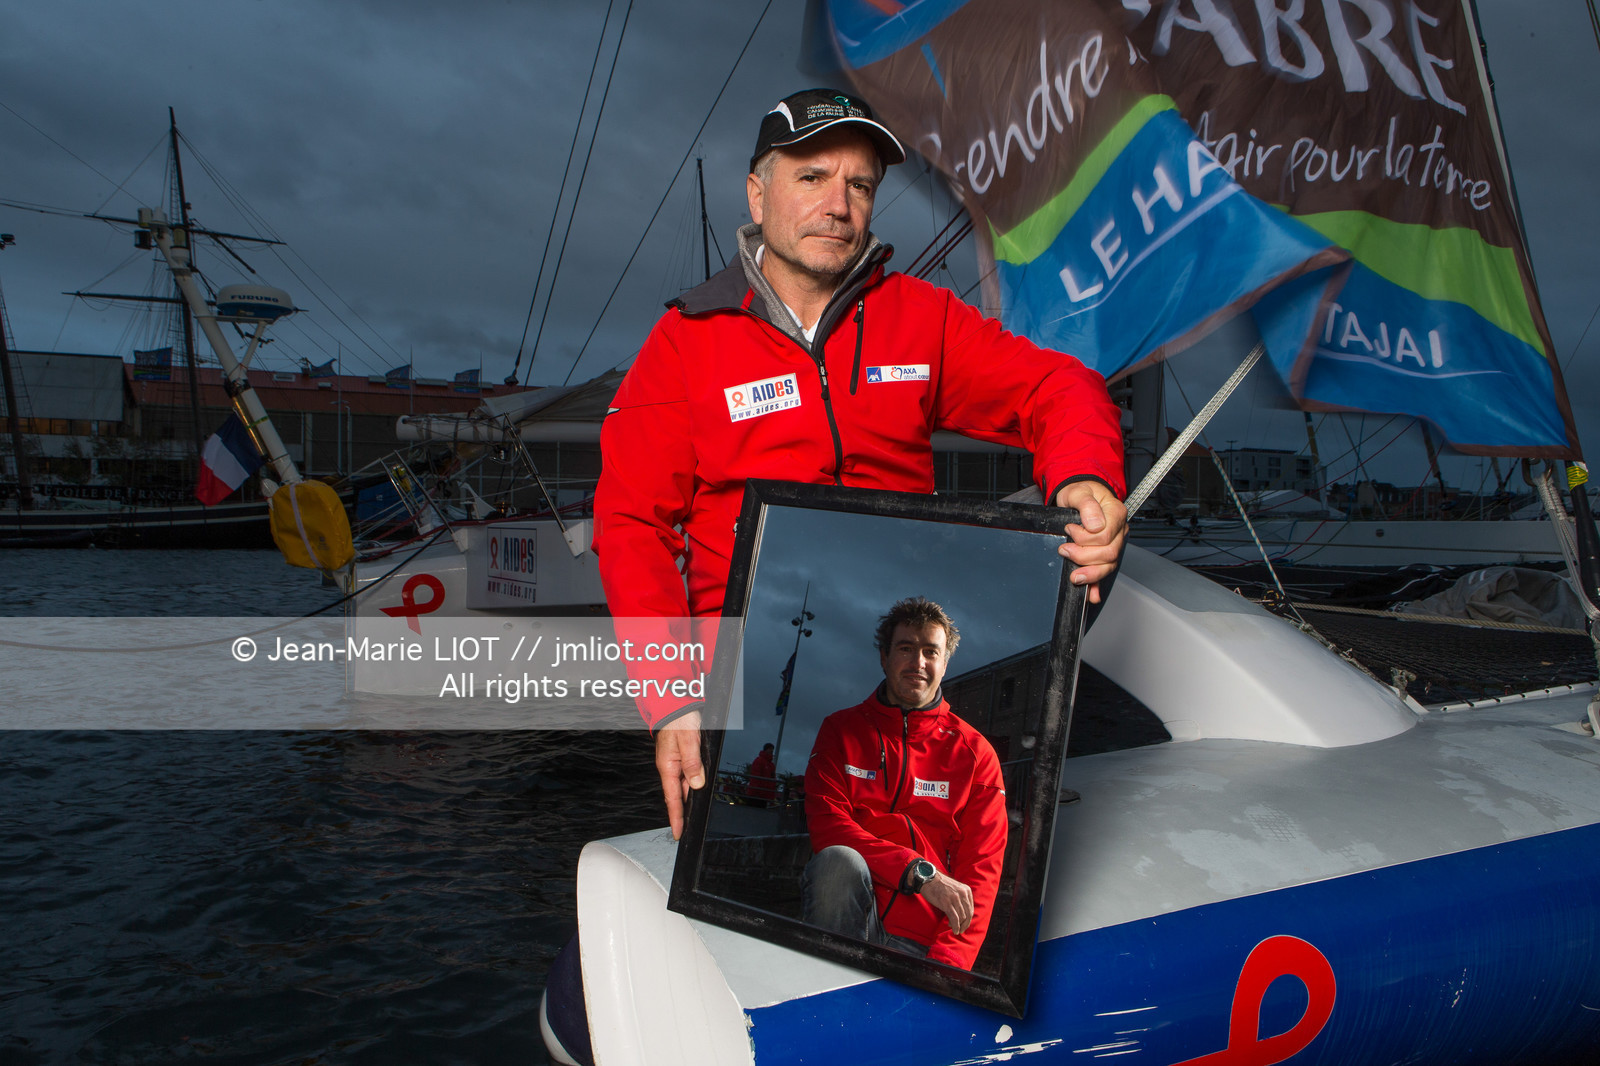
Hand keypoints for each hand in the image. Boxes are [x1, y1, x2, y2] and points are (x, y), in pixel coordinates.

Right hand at [655, 709, 704, 839]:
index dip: (676, 817)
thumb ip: (692, 763)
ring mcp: (674, 762)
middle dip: (681, 813)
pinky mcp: (679, 756)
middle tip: (685, 830)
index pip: (672, 798)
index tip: (677, 833)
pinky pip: (686, 775)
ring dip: (688, 798)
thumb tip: (696, 785)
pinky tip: (697, 788)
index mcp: (668, 766)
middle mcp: (670, 766)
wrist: (675, 704)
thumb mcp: (688, 740)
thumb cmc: (679, 719)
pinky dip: (691, 784)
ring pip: (683, 785)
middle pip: (677, 795)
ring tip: (692, 815)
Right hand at [919, 871, 973, 935]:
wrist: (928, 879)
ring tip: (955, 929)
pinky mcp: (946, 904)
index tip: (964, 924)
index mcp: (966, 890)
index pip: (970, 908)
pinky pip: (954, 919)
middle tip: (961, 930)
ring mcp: (954, 899)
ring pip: (962, 917)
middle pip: (968, 914)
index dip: (968, 919)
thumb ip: (961, 898)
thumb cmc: (939, 885)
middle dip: (965, 924)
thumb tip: (962, 914)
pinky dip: (955, 926)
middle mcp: (962, 894)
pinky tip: (954, 930)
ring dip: (959, 926)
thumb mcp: (955, 888)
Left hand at [1055, 480, 1127, 604]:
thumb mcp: (1079, 491)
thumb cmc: (1080, 492)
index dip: (1085, 538)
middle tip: (1065, 550)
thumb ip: (1087, 505)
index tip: (1070, 530)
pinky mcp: (1104, 553)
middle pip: (1108, 554)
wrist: (1078, 494)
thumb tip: (1094, 524)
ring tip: (1074, 574)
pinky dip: (1097, 585)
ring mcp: (1113, 543)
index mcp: (1115, 513)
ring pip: (1108, 566)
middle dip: (1083, 556)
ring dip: (1090, 573)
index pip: (1105, 536)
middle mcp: (1118, 529)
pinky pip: (1105, 572)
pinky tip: (1091, 595)